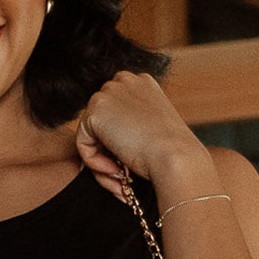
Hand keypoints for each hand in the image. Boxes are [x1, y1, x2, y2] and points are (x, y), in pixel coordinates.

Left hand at [76, 71, 210, 201]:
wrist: (175, 156)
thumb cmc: (172, 151)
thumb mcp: (154, 128)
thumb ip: (132, 124)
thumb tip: (111, 139)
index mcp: (141, 83)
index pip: (116, 111)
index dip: (119, 140)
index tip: (130, 162)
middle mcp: (123, 81)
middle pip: (101, 121)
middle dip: (108, 151)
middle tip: (123, 175)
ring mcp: (108, 93)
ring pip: (91, 134)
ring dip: (102, 161)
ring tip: (121, 178)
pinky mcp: (96, 111)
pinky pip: (83, 143)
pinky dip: (95, 163)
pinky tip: (116, 171)